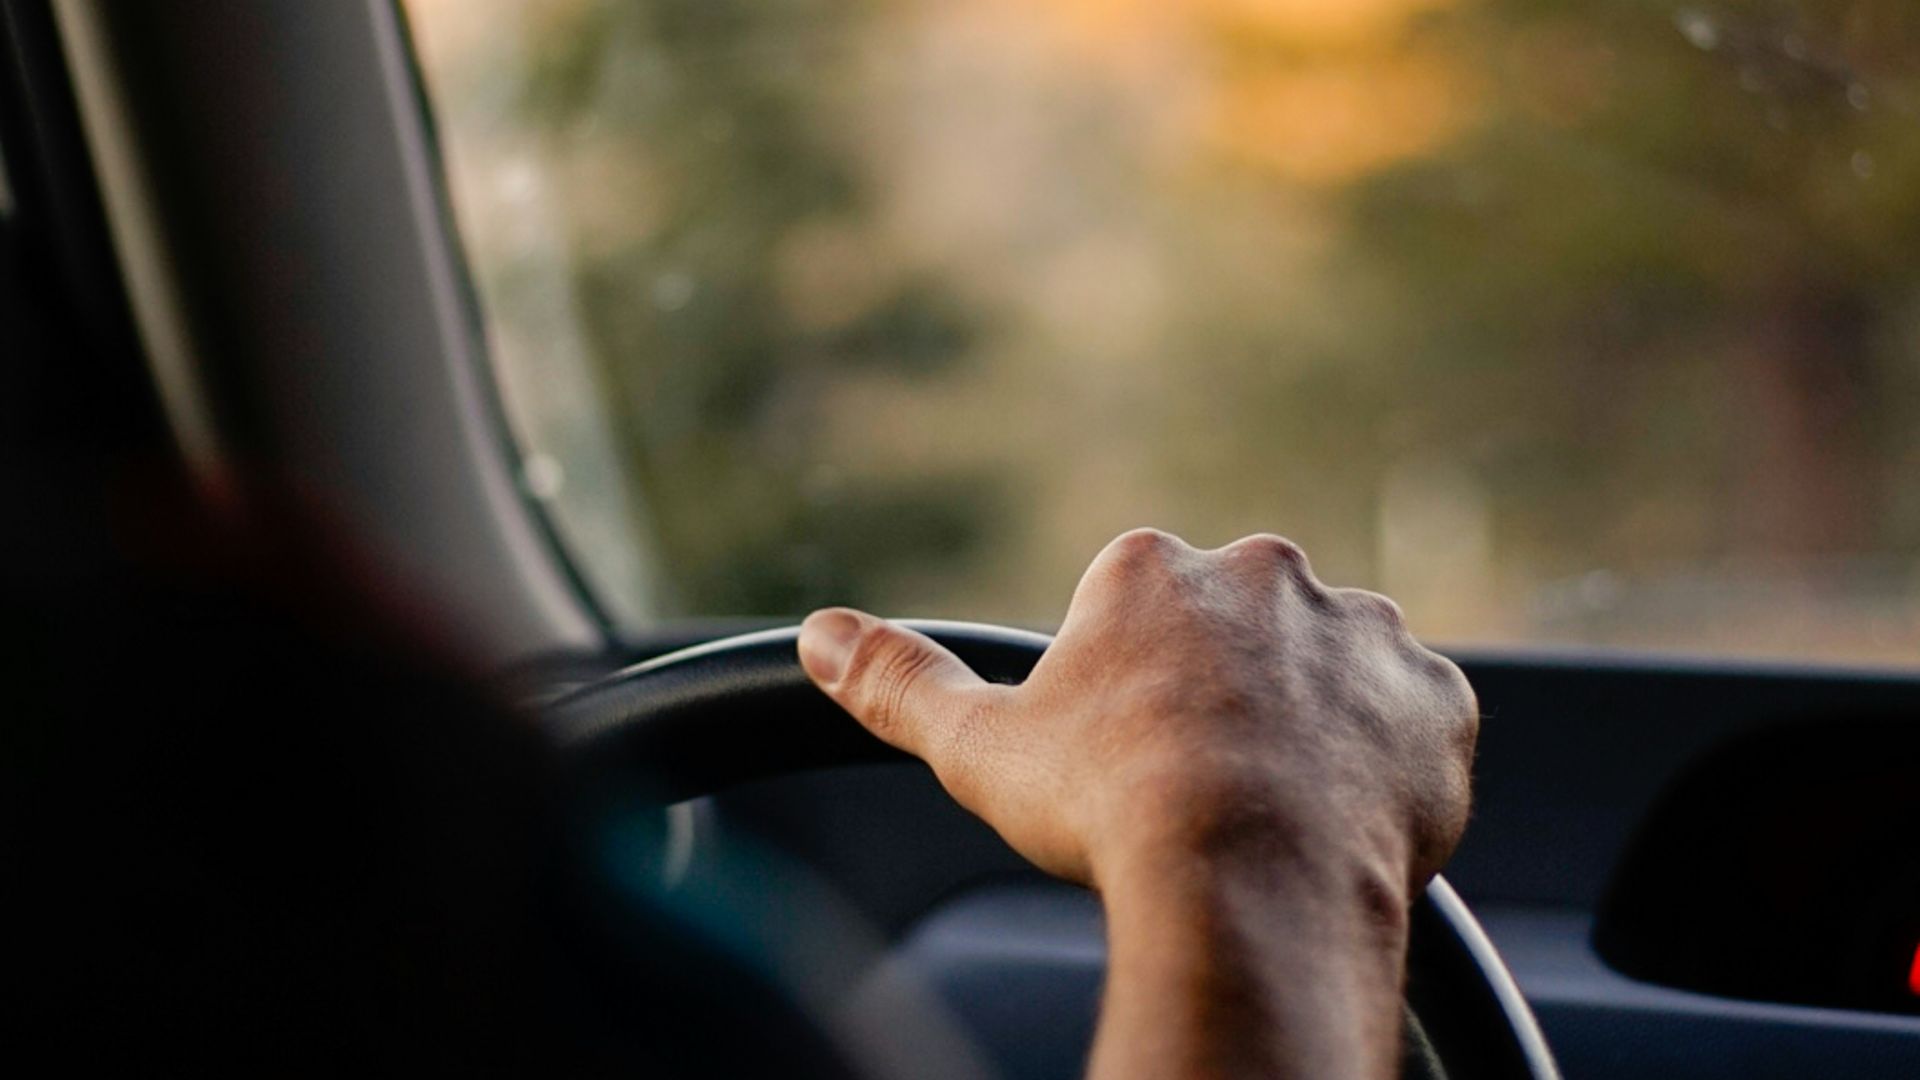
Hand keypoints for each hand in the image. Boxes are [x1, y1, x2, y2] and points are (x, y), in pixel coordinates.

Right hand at [797, 528, 1479, 1078]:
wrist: (1249, 882)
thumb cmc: (1110, 808)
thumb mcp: (980, 747)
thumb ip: (898, 681)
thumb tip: (818, 635)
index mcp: (1157, 568)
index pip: (1139, 605)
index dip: (1131, 688)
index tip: (1130, 753)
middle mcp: (1268, 574)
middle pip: (1240, 630)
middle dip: (1226, 693)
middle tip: (1203, 786)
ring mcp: (1363, 630)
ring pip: (1332, 669)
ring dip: (1311, 722)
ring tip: (1274, 812)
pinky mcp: (1437, 698)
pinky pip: (1415, 719)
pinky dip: (1387, 761)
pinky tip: (1344, 818)